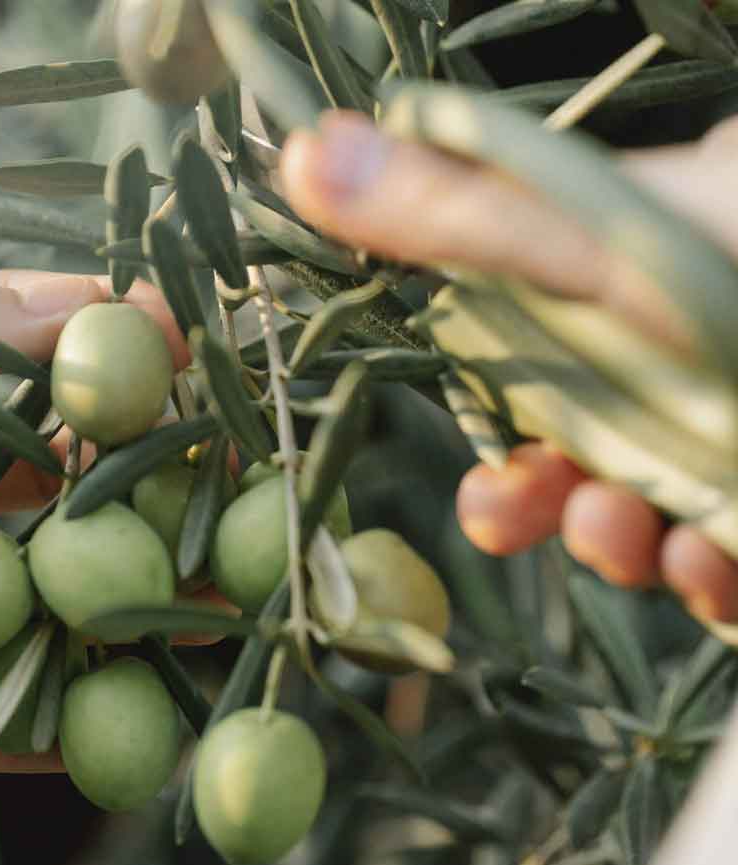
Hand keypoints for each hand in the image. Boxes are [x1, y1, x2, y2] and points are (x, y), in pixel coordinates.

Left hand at [0, 272, 185, 768]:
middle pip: (49, 526)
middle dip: (138, 536)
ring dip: (99, 643)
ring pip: (18, 627)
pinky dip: (19, 739)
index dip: (126, 411)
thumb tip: (102, 299)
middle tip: (230, 544)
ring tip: (192, 651)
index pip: (45, 412)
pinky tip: (96, 752)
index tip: (207, 411)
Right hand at [281, 111, 737, 622]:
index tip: (487, 495)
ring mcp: (734, 443)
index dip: (503, 468)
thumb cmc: (733, 247)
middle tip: (527, 517)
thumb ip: (449, 218)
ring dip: (627, 547)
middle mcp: (677, 383)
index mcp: (619, 322)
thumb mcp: (586, 236)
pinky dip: (714, 581)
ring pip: (661, 531)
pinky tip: (713, 561)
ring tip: (644, 535)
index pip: (538, 404)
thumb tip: (299, 154)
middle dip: (550, 516)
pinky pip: (736, 571)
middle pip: (589, 476)